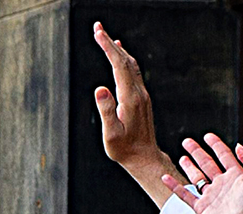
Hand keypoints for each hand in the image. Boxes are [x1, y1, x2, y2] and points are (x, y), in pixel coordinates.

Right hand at [92, 23, 161, 173]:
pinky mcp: (142, 99)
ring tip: (106, 36)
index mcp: (129, 98)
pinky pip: (134, 72)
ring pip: (131, 64)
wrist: (145, 158)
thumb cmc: (124, 150)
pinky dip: (125, 59)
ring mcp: (142, 95)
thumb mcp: (111, 134)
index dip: (107, 47)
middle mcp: (138, 92)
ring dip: (118, 49)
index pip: (118, 65)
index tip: (97, 32)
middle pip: (124, 60)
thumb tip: (100, 88)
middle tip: (97, 27)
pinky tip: (120, 55)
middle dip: (110, 42)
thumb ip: (106, 110)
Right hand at [164, 135, 242, 213]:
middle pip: (207, 164)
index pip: (224, 156)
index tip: (208, 136)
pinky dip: (174, 186)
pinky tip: (166, 178)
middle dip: (197, 152)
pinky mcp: (201, 207)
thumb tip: (239, 146)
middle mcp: (222, 185)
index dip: (216, 145)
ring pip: (197, 177)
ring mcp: (210, 196)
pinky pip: (185, 195)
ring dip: (189, 166)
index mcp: (235, 176)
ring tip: (182, 157)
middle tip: (187, 142)